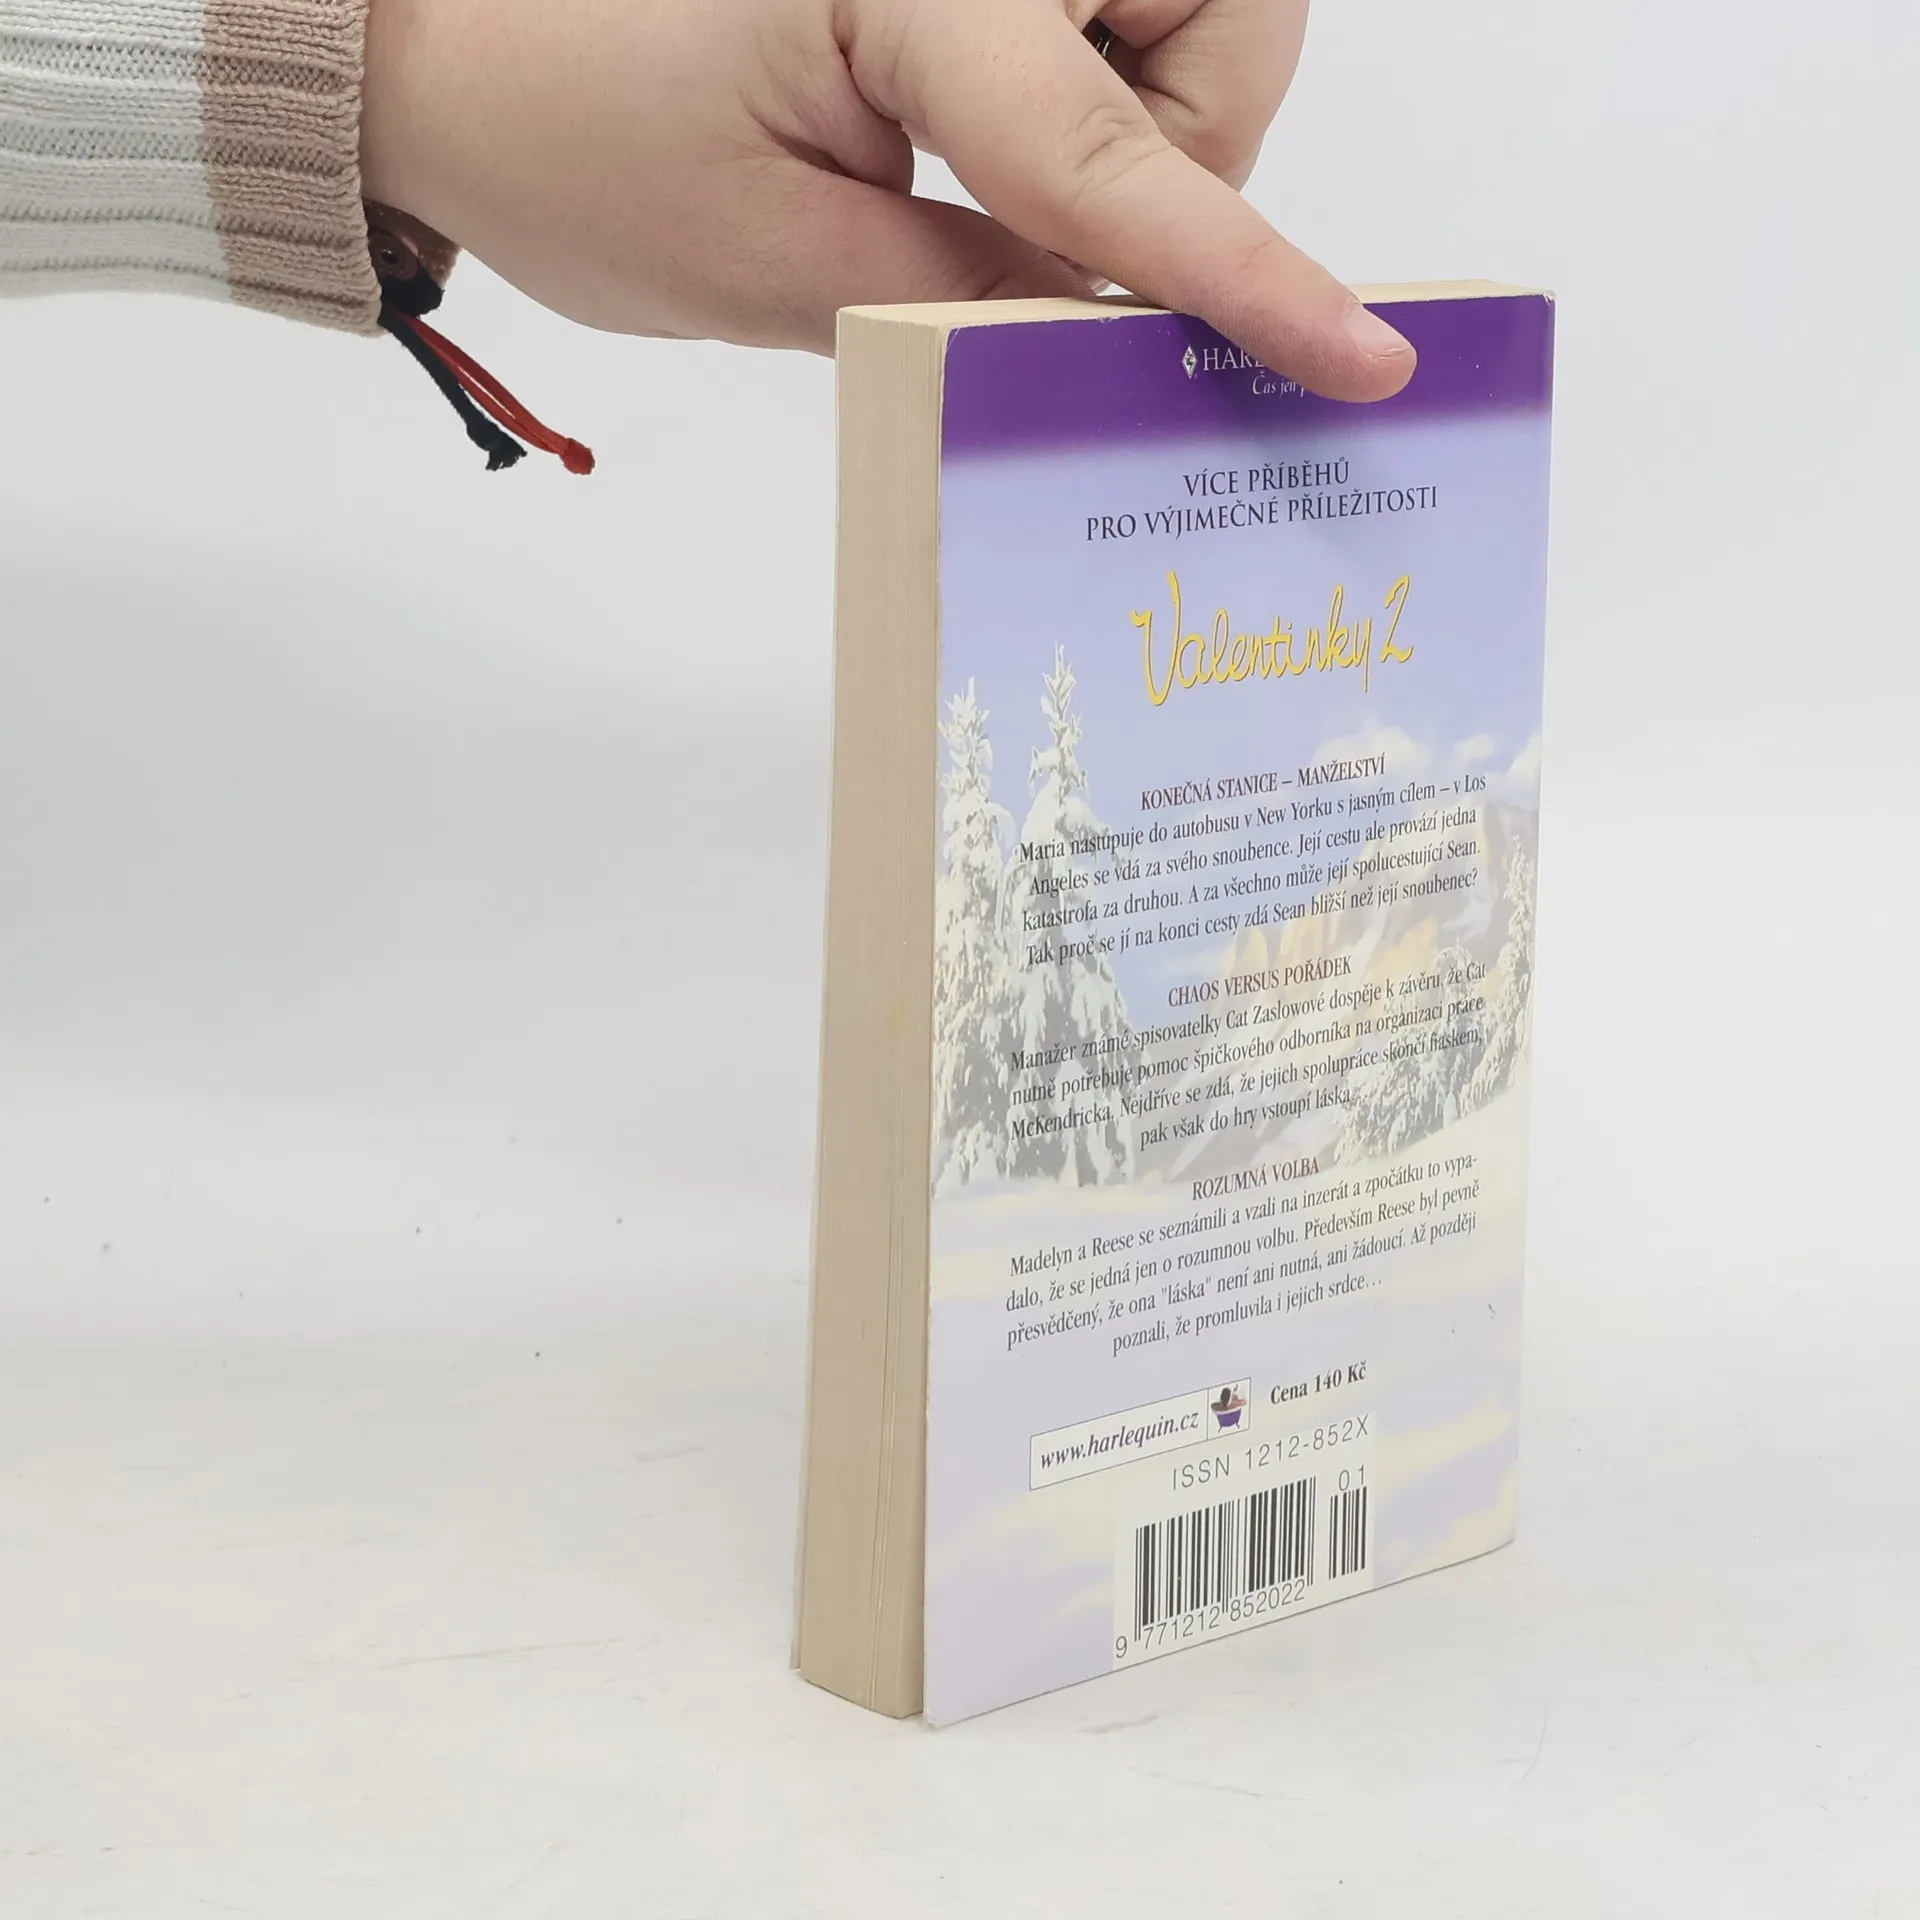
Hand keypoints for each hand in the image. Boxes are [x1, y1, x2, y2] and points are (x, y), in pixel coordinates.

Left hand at [360, 0, 1414, 399]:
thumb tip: (1125, 334)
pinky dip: (1095, 70)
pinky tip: (983, 116)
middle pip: (1222, 18)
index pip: (1109, 152)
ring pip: (1196, 1)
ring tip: (980, 164)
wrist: (438, 36)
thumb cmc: (563, 138)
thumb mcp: (778, 271)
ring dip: (1139, 109)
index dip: (1241, 269)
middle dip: (1179, 147)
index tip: (1360, 357)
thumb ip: (977, 304)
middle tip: (1040, 229)